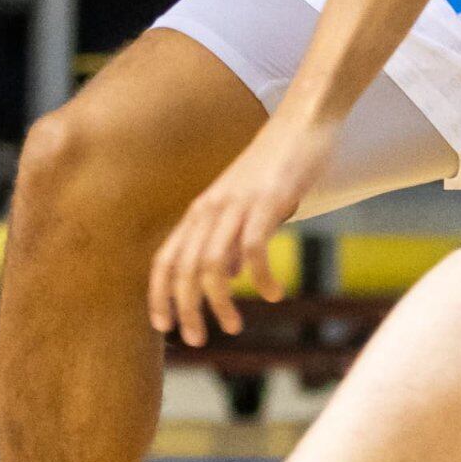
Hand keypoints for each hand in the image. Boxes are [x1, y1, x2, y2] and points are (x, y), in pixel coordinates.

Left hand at [150, 108, 336, 345]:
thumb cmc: (276, 165)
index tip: (165, 326)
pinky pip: (254, 248)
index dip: (159, 295)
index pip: (165, 259)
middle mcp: (211, 208)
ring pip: (213, 264)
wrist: (302, 122)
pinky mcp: (267, 201)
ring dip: (219, 302)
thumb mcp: (245, 204)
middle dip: (186, 309)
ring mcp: (237, 204)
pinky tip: (272, 293)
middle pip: (183, 269)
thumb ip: (233, 236)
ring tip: (234, 326)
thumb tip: (230, 273)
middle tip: (199, 339)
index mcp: (201, 210)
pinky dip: (260, 277)